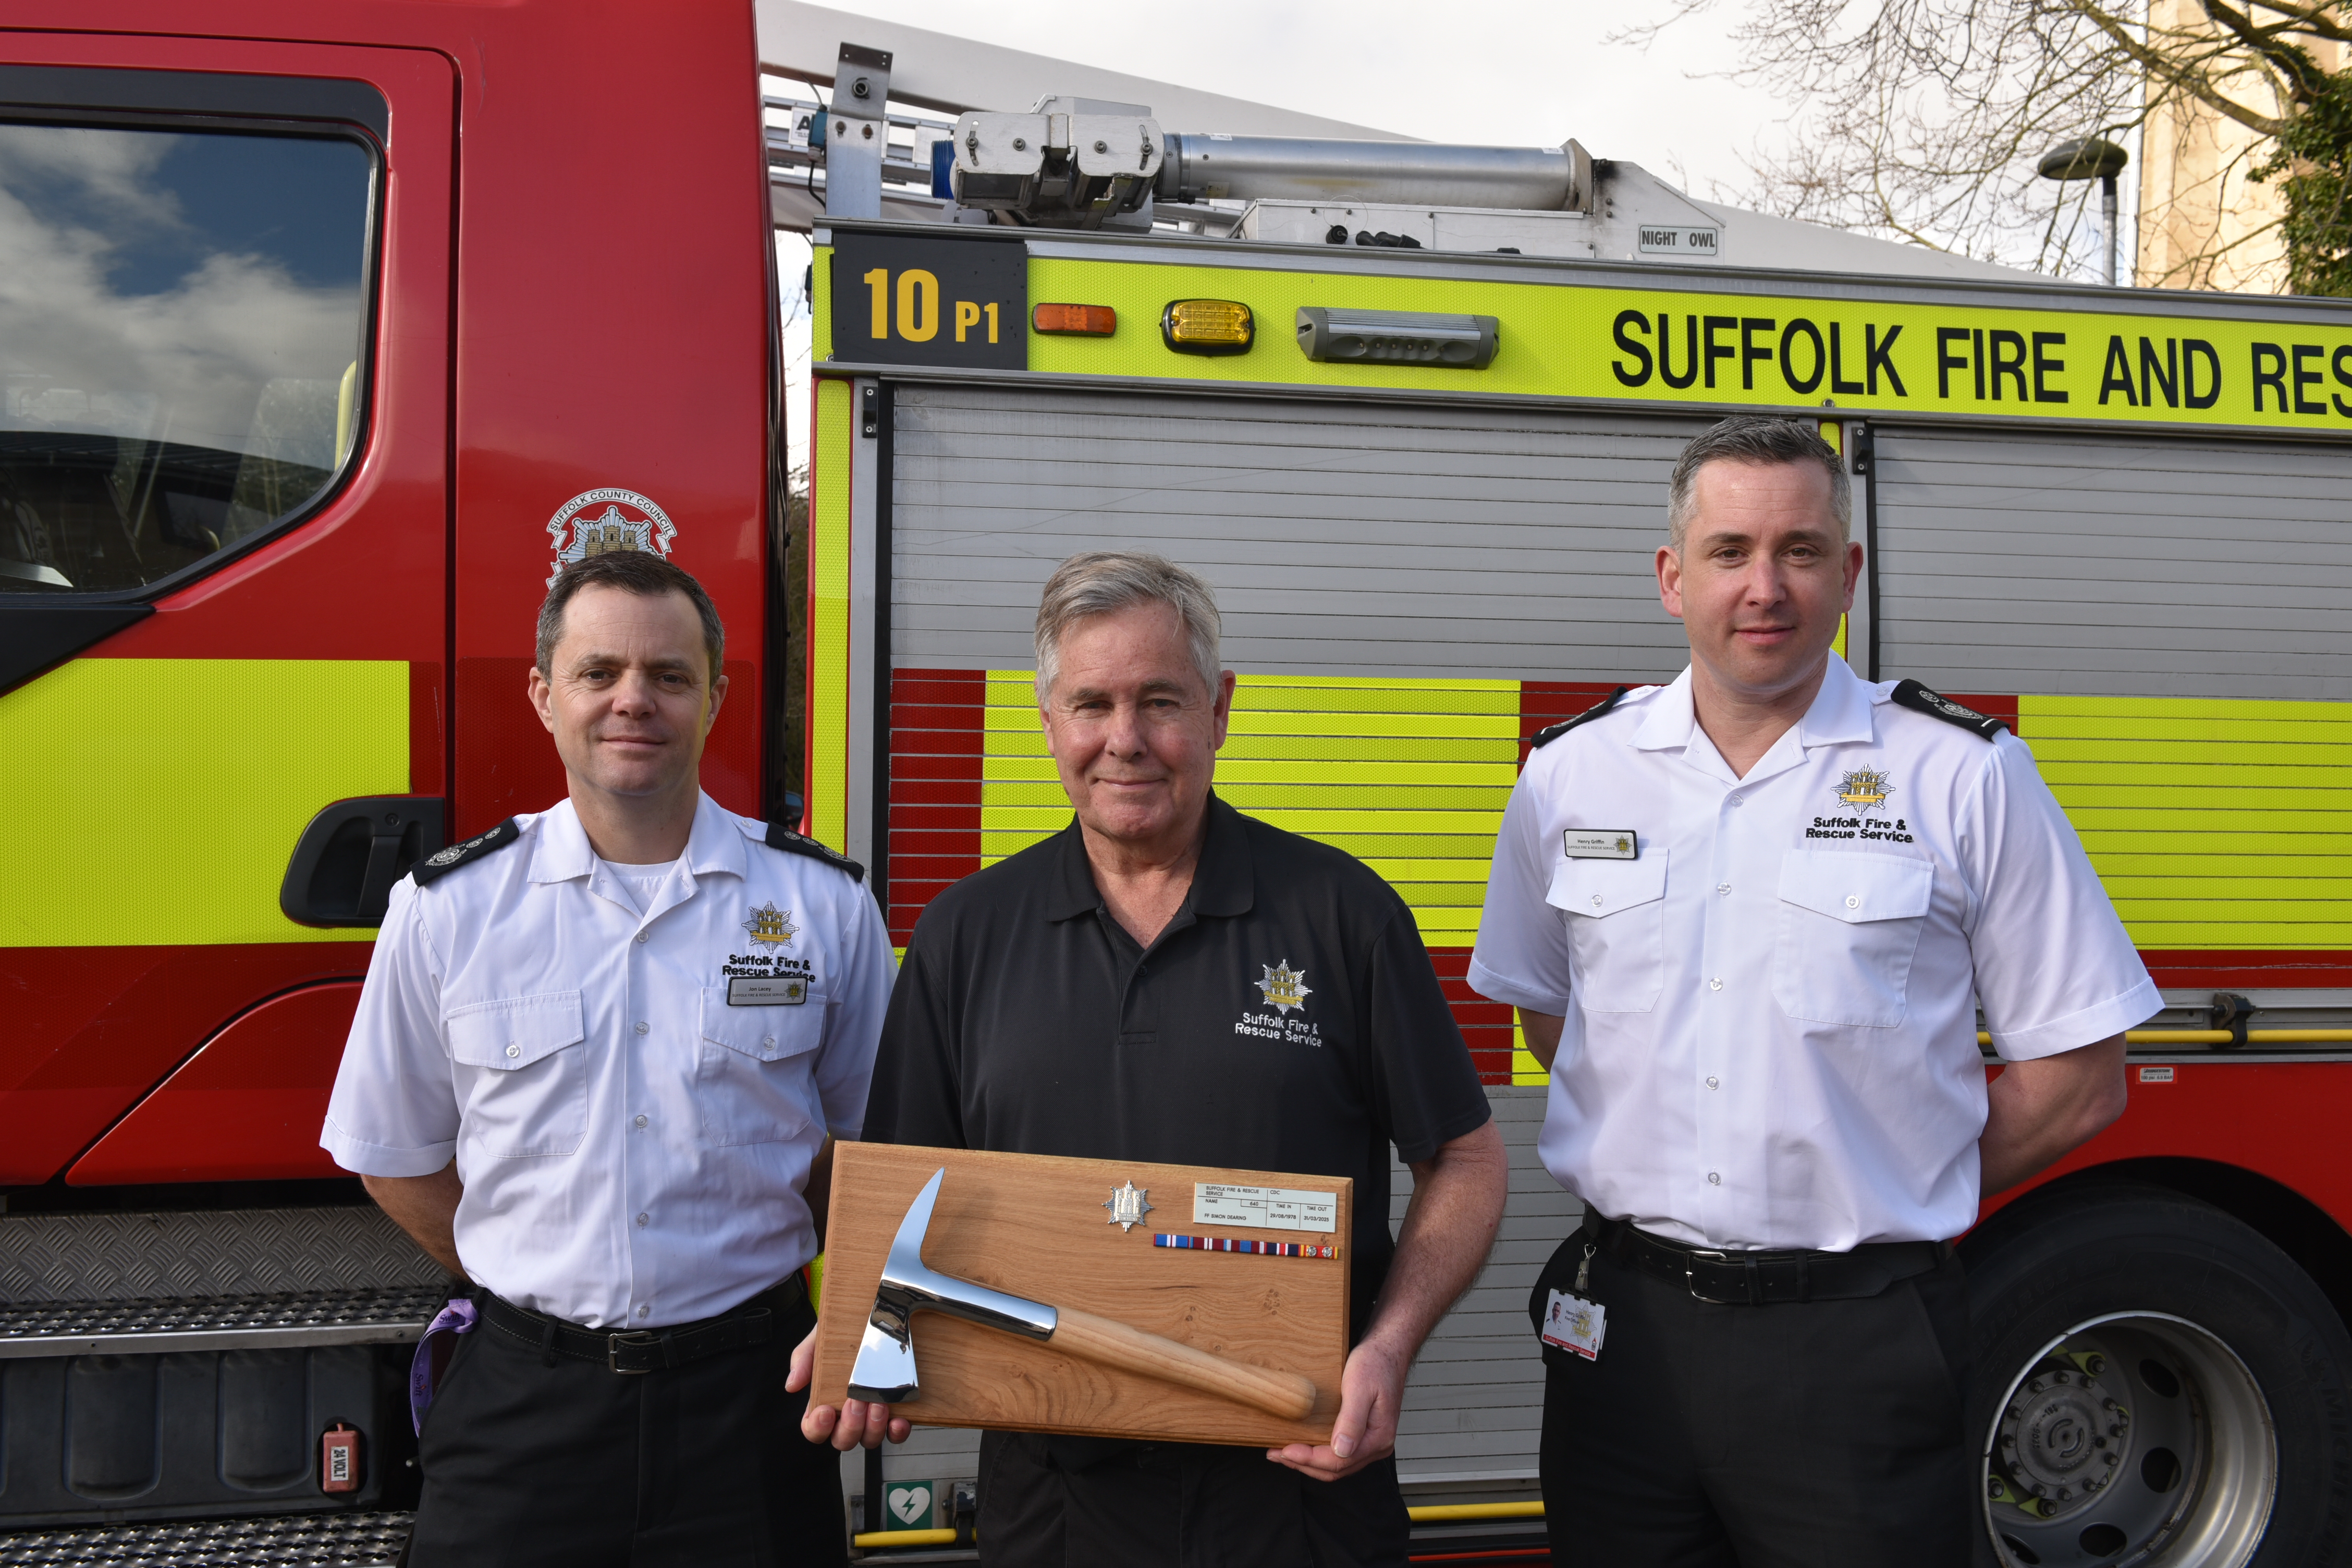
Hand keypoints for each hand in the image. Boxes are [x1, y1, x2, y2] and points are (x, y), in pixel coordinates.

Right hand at [786, 1326, 910, 1447]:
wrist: (875, 1318)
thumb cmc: (843, 1335)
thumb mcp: (819, 1340)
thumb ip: (803, 1360)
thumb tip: (792, 1385)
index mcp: (824, 1402)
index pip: (814, 1429)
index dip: (817, 1428)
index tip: (825, 1411)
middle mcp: (847, 1415)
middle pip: (842, 1440)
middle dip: (849, 1426)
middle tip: (855, 1401)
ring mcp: (871, 1416)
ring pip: (868, 1439)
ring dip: (872, 1428)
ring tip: (879, 1403)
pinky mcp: (896, 1413)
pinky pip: (895, 1434)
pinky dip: (896, 1432)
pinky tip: (898, 1420)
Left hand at [1266, 1337, 1405, 1481]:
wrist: (1387, 1351)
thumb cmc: (1375, 1364)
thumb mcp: (1359, 1387)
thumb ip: (1351, 1420)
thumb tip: (1341, 1449)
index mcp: (1378, 1437)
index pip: (1339, 1461)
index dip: (1309, 1459)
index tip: (1285, 1451)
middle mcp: (1377, 1445)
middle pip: (1336, 1469)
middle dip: (1304, 1464)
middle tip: (1276, 1454)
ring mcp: (1370, 1443)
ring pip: (1336, 1465)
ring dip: (1309, 1462)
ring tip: (1283, 1453)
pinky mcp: (1363, 1436)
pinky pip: (1339, 1454)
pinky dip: (1318, 1454)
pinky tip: (1303, 1445)